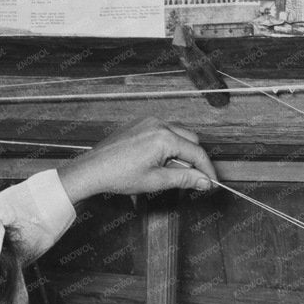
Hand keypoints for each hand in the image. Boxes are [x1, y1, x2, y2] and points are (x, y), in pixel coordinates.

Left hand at [58, 119, 219, 204]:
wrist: (93, 169)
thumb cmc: (118, 175)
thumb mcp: (156, 181)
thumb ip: (184, 178)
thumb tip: (204, 181)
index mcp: (164, 137)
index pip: (197, 153)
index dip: (207, 170)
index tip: (211, 182)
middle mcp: (158, 124)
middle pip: (191, 140)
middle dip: (194, 160)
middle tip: (191, 179)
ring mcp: (148, 121)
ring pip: (178, 134)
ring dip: (181, 152)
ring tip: (170, 171)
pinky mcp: (140, 124)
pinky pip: (164, 131)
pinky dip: (168, 145)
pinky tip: (158, 161)